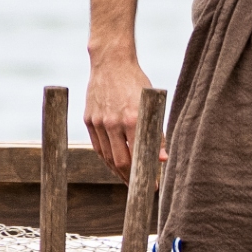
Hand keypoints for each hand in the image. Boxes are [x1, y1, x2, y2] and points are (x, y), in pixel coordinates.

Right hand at [84, 56, 165, 182]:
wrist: (110, 63)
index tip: (153, 186)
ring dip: (118, 171)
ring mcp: (98, 122)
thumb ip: (156, 131)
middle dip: (131, 178)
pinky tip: (115, 165)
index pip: (138, 156)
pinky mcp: (88, 120)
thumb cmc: (136, 82)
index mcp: (132, 119)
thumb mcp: (151, 103)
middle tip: (142, 188)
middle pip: (120, 161)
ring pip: (107, 157)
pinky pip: (98, 147)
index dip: (145, 174)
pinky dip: (107, 158)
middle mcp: (113, 123)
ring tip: (130, 180)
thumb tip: (162, 158)